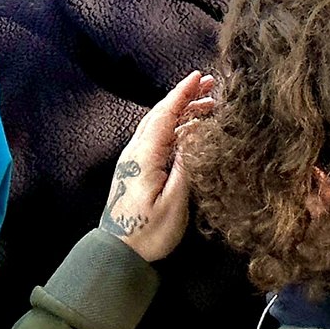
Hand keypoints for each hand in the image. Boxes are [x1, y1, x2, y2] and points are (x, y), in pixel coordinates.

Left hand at [100, 70, 219, 263]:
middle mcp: (136, 151)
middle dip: (185, 96)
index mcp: (144, 155)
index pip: (165, 115)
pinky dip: (175, 125)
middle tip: (210, 85)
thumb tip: (195, 137)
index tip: (198, 77)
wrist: (119, 251)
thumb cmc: (147, 232)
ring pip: (159, 124)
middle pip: (161, 114)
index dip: (182, 93)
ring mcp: (135, 158)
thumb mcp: (173, 204)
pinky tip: (190, 129)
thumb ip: (184, 168)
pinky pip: (157, 137)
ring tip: (207, 104)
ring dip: (181, 110)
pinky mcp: (136, 167)